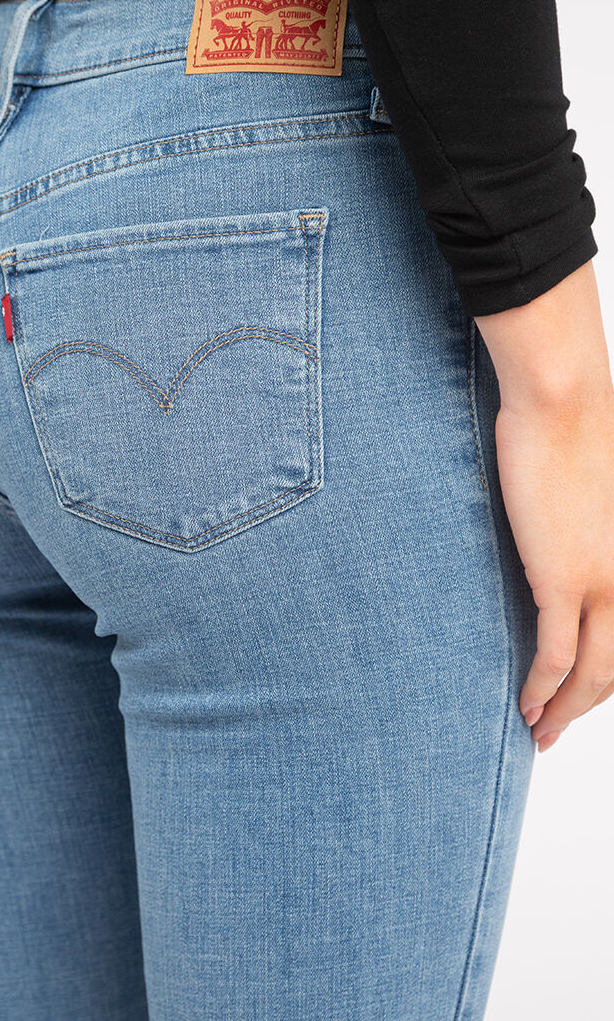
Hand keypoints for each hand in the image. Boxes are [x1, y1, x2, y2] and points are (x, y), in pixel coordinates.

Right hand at [474, 261, 613, 751]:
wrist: (564, 402)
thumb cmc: (577, 429)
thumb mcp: (599, 491)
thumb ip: (593, 529)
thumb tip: (569, 543)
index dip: (605, 678)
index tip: (577, 695)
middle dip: (584, 709)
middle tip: (554, 730)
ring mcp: (603, 583)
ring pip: (594, 674)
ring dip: (564, 711)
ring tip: (537, 730)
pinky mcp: (564, 578)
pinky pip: (556, 653)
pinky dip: (541, 687)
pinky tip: (525, 703)